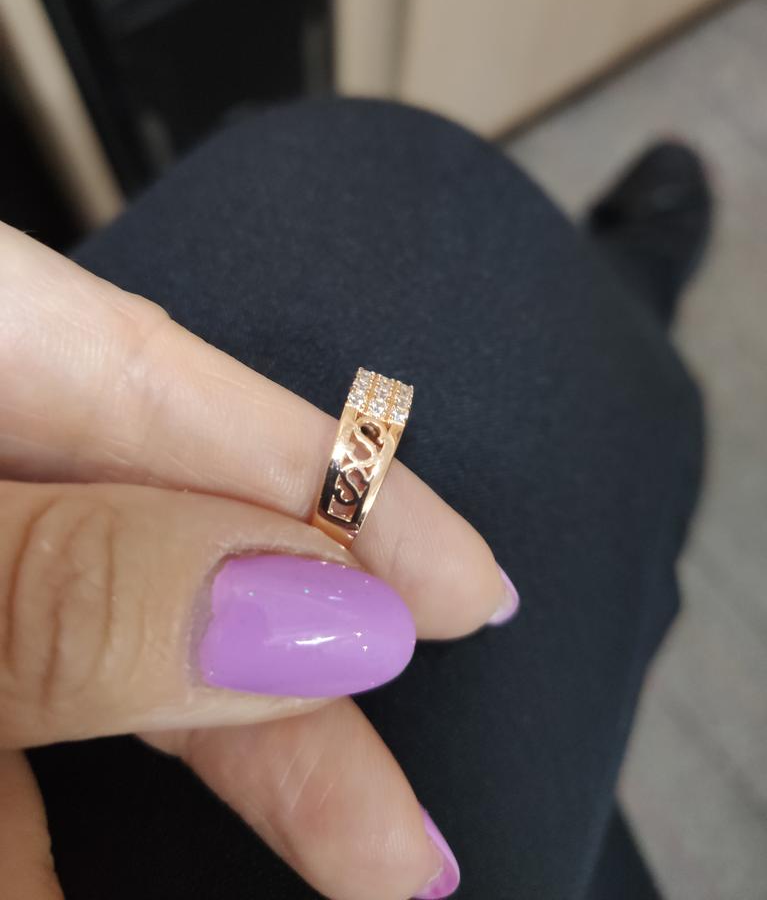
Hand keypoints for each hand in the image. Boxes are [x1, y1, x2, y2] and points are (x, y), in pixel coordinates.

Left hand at [0, 222, 516, 899]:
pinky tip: (76, 886)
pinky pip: (7, 714)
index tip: (467, 584)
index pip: (177, 385)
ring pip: (87, 643)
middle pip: (161, 535)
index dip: (340, 486)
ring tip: (312, 865)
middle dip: (289, 671)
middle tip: (398, 807)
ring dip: (186, 763)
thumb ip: (87, 582)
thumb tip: (311, 611)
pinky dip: (41, 804)